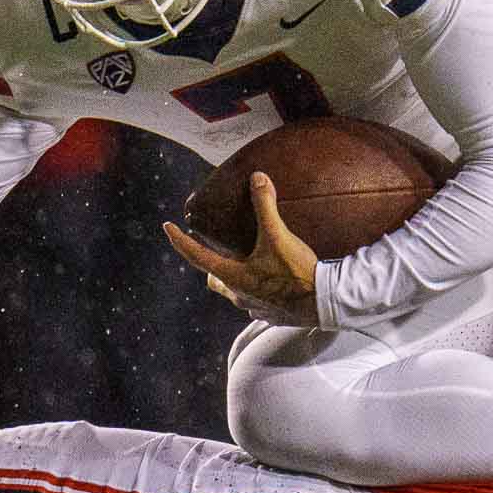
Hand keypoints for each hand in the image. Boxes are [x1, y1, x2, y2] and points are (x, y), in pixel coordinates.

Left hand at [163, 172, 321, 326]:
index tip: (167, 227)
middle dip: (212, 264)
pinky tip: (274, 282)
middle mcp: (239, 295)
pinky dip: (260, 289)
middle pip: (215, 278)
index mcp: (233, 276)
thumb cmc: (297, 272)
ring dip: (238, 277)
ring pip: (236, 292)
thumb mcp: (278, 236)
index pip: (196, 256)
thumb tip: (257, 177)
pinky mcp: (274, 315)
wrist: (325, 303)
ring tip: (249, 264)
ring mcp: (256, 307)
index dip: (179, 240)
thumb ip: (265, 206)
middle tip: (215, 250)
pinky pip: (259, 301)